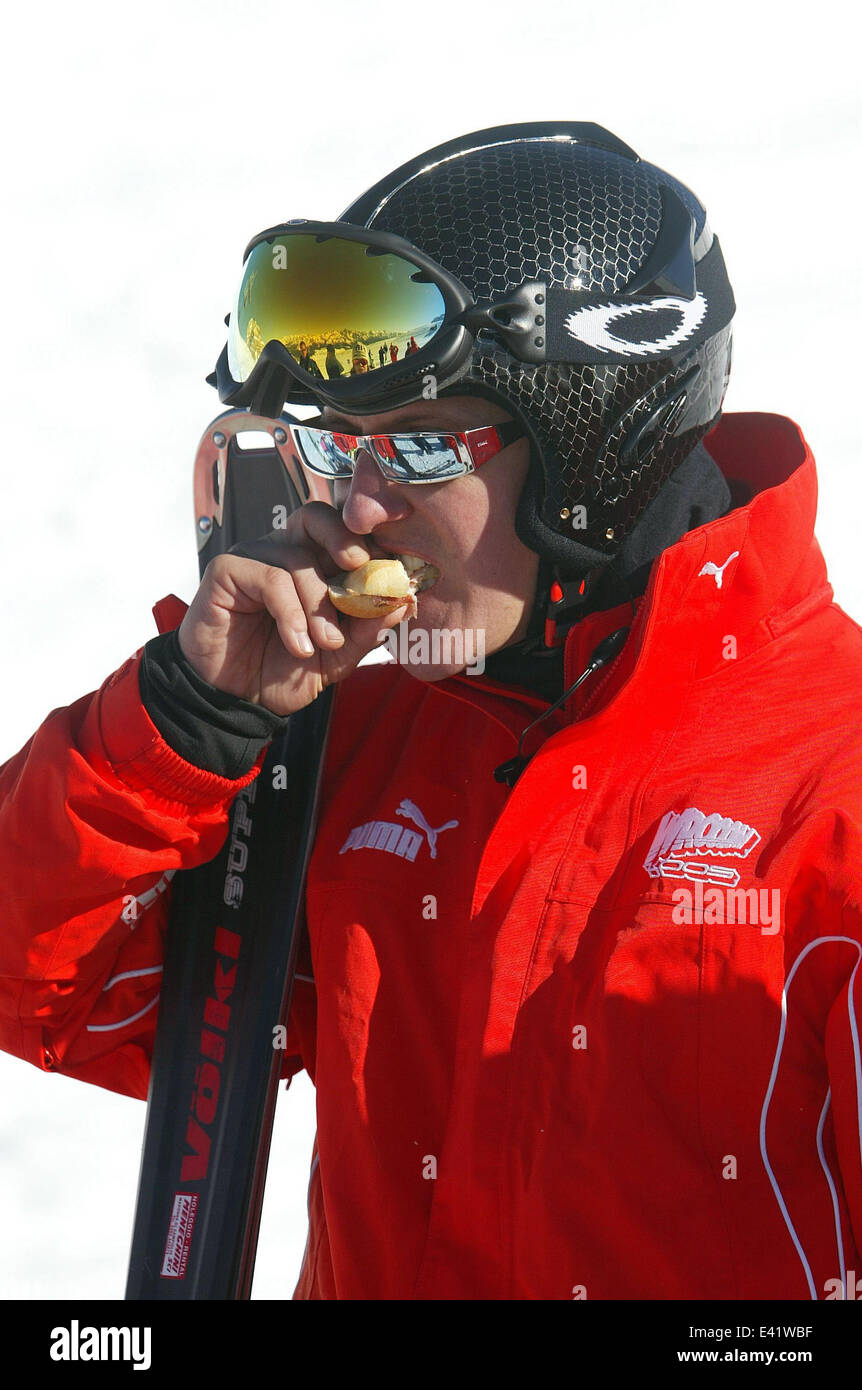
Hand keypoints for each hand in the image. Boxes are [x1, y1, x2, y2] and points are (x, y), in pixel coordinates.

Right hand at [177, 503, 405, 715]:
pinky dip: (291, 614)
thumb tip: (402, 601)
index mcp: (312, 563)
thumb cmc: (282, 670)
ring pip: (298, 559)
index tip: (392, 567)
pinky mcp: (227, 571)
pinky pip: (269, 579)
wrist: (236, 700)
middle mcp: (282, 552)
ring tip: (326, 643)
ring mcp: (254, 558)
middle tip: (361, 568)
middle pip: (315, 517)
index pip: (342, 530)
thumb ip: (367, 629)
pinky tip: (298, 646)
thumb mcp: (337, 655)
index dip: (368, 541)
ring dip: (319, 604)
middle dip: (343, 538)